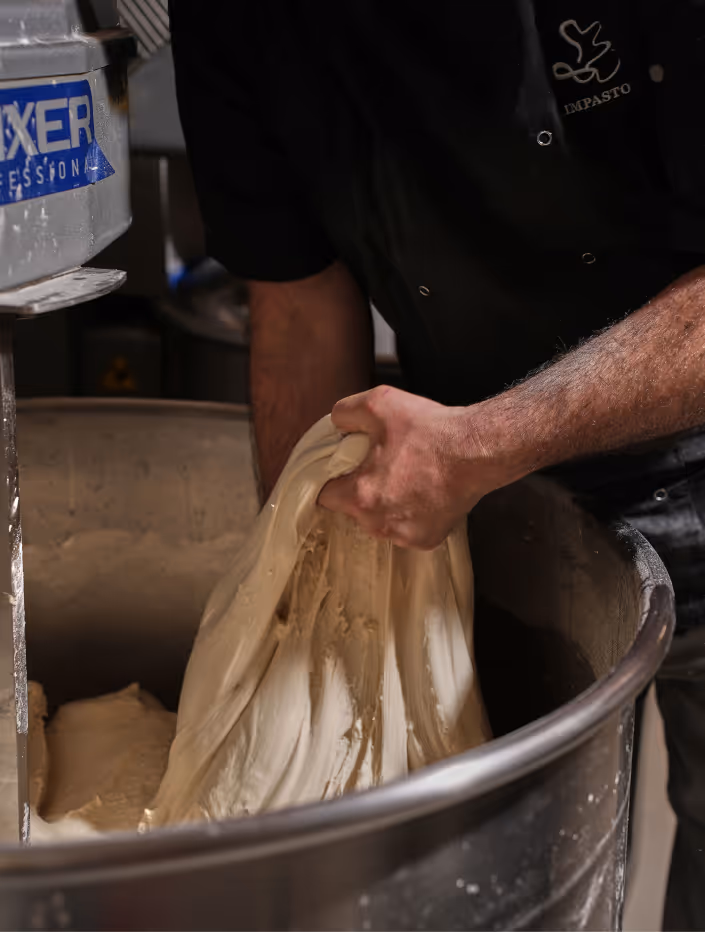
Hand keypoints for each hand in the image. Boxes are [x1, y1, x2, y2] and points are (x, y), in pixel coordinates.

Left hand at [319, 385, 504, 549]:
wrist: (478, 451)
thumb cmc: (430, 430)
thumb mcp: (379, 404)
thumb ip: (344, 413)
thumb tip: (334, 424)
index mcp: (360, 497)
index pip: (325, 496)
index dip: (331, 478)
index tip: (344, 467)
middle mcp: (379, 524)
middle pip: (354, 509)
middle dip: (361, 490)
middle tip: (381, 465)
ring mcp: (404, 536)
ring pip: (380, 521)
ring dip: (386, 504)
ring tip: (406, 477)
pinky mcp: (427, 541)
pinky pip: (406, 529)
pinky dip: (411, 514)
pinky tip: (423, 493)